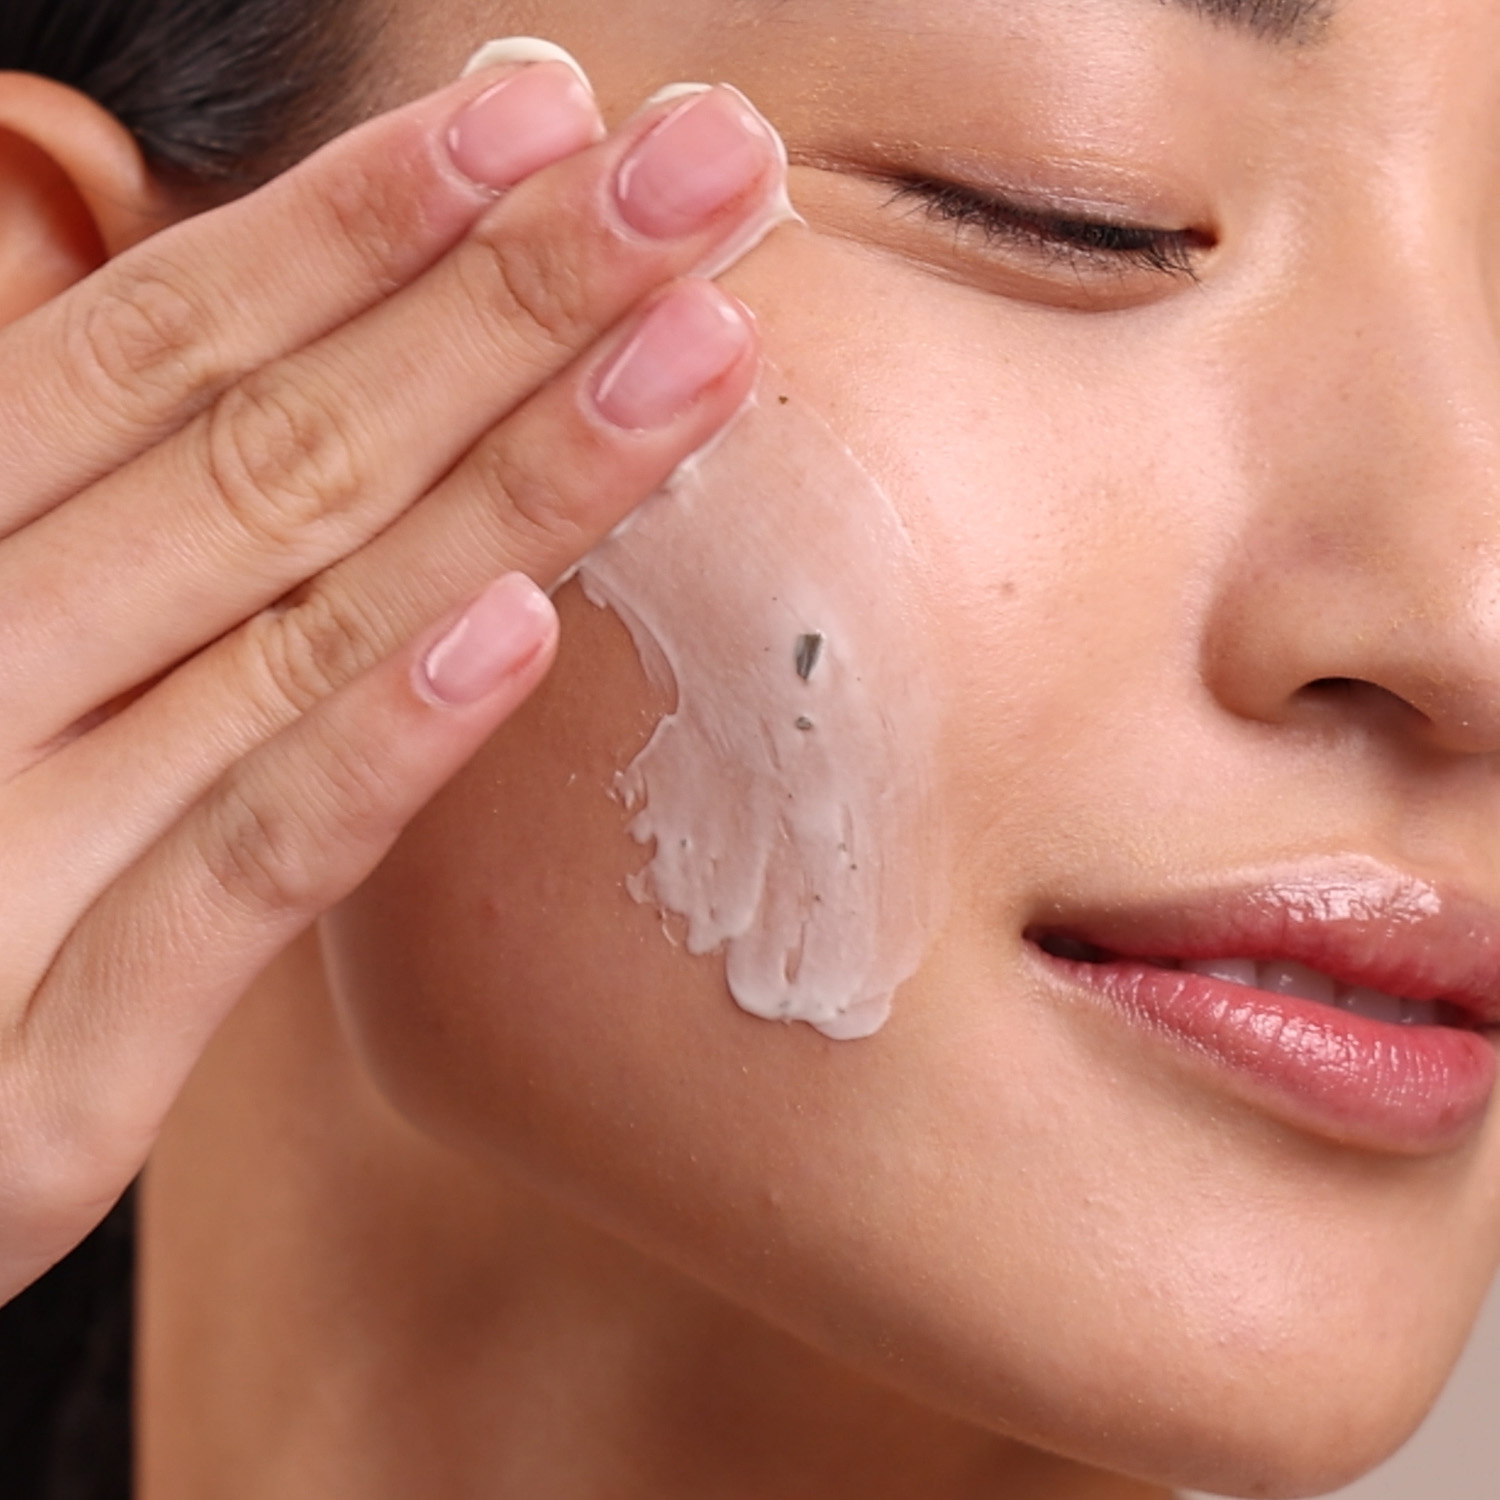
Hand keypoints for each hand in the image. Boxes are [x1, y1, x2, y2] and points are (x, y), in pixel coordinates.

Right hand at [0, 59, 776, 1298]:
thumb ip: (20, 441)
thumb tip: (65, 179)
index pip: (154, 343)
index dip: (354, 221)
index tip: (540, 116)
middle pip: (265, 455)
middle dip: (504, 301)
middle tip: (700, 172)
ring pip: (284, 637)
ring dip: (511, 484)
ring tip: (697, 352)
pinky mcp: (41, 1094)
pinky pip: (238, 887)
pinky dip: (373, 751)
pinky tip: (520, 625)